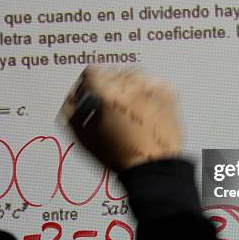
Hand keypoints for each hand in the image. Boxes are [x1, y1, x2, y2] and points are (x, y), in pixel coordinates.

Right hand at [61, 66, 180, 171]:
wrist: (154, 167)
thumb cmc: (122, 156)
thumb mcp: (84, 138)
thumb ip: (70, 112)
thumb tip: (71, 98)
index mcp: (108, 93)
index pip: (91, 72)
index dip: (85, 85)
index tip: (87, 95)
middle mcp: (131, 85)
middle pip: (110, 73)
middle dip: (106, 87)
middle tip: (107, 106)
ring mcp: (151, 87)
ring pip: (131, 75)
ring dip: (125, 87)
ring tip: (125, 108)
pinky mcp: (167, 92)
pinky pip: (149, 83)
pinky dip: (143, 91)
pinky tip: (141, 107)